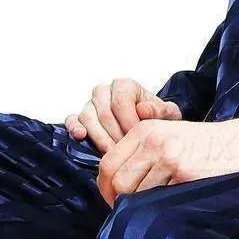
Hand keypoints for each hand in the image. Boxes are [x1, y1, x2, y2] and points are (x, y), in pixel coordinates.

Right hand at [63, 78, 183, 155]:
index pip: (121, 102)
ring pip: (88, 118)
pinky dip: (75, 128)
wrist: (147, 129)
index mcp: (124, 86)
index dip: (128, 122)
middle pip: (104, 113)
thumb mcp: (166, 114)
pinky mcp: (79, 117)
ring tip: (113, 153)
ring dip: (100, 139)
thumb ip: (159, 110)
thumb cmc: (155, 120)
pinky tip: (82, 137)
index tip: (137, 138)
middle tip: (127, 151)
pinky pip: (72, 120)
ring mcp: (90, 104)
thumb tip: (143, 110)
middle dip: (116, 135)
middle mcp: (105, 91)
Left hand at [95, 114, 238, 206]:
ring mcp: (170, 158)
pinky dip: (163, 209)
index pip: (107, 164)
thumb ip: (139, 154)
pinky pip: (160, 201)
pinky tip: (175, 204)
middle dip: (119, 203)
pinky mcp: (186, 175)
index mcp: (145, 130)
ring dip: (143, 207)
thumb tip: (111, 187)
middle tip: (130, 213)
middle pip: (117, 182)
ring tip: (157, 207)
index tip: (113, 201)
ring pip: (137, 195)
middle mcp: (154, 141)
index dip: (105, 189)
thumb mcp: (167, 136)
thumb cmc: (202, 145)